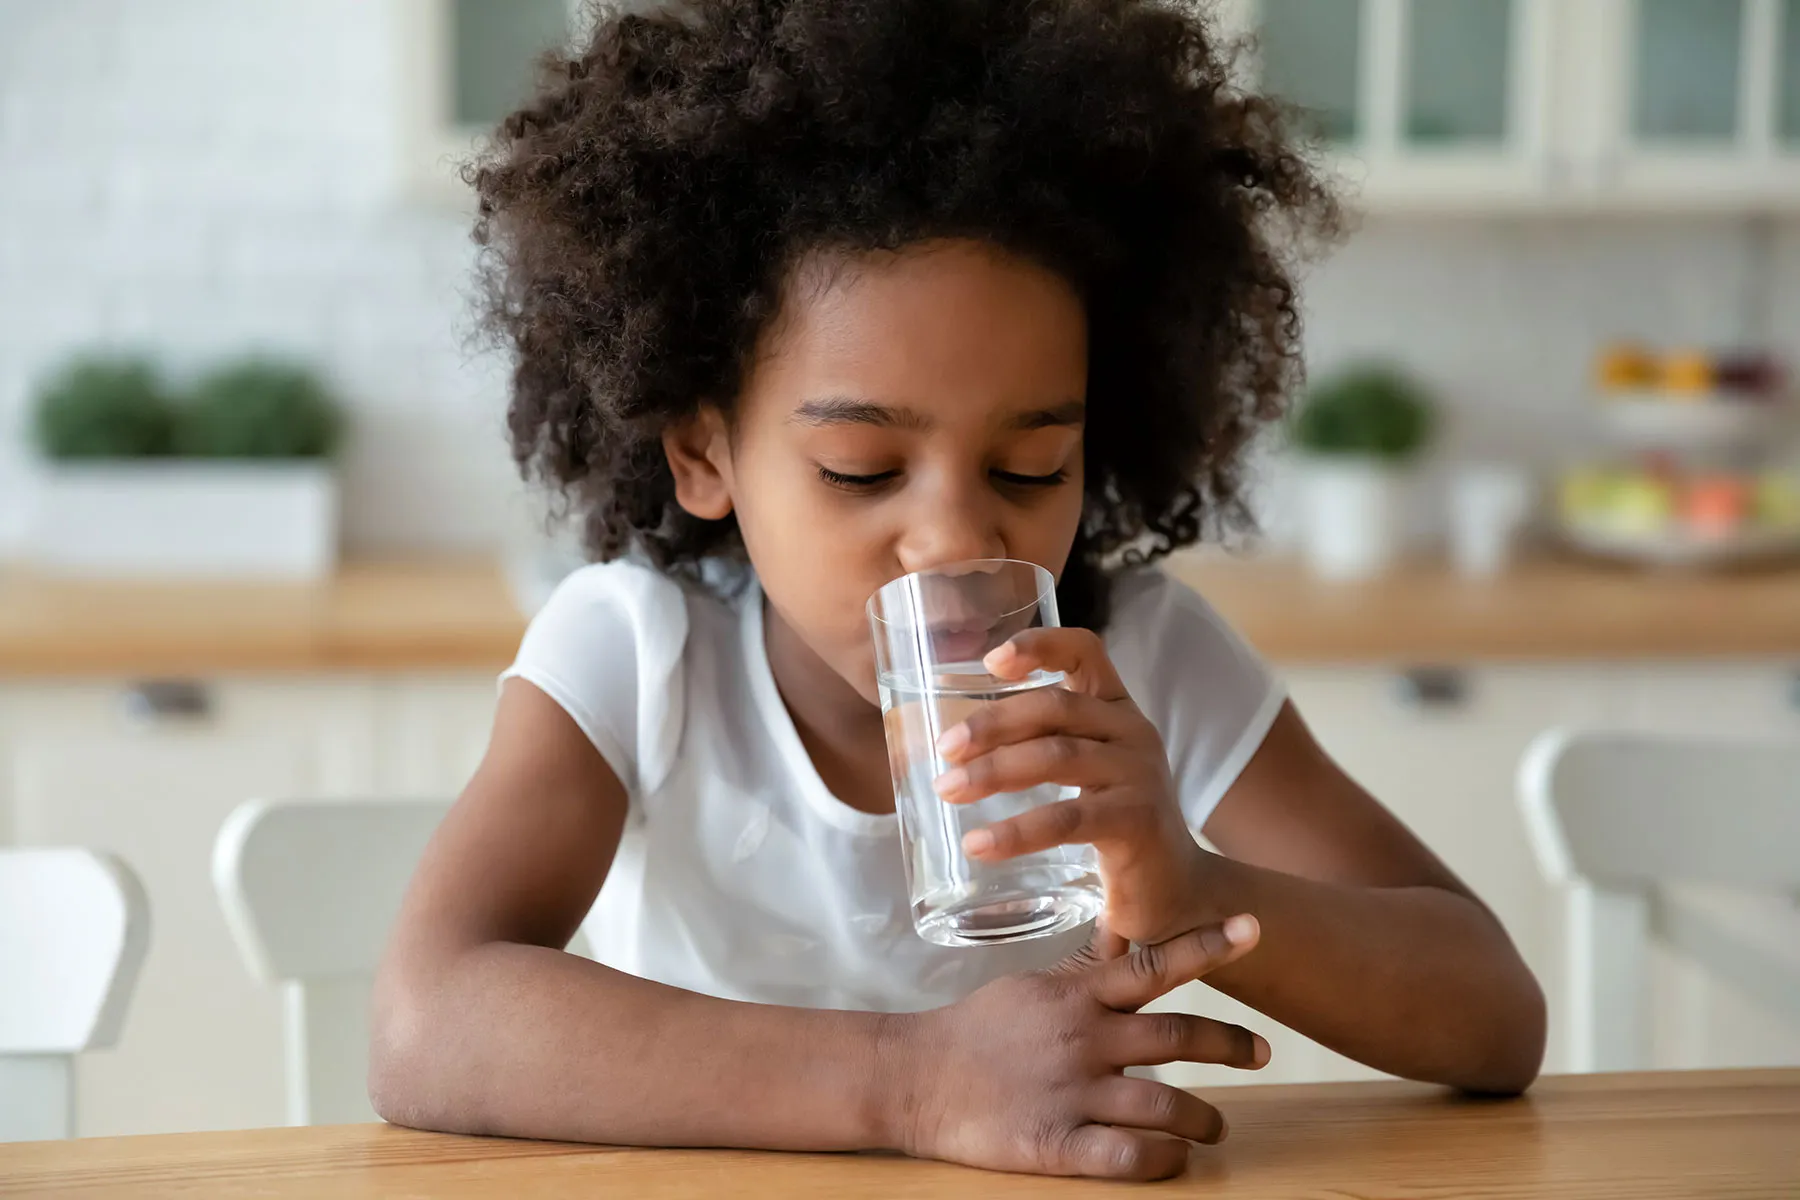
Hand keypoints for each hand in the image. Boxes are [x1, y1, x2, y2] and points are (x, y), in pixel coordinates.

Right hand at [891, 917, 1266, 1179]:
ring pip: (1164, 1104)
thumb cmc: (976, 1029)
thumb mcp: (1032, 985)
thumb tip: (1124, 935)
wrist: (914, 1077)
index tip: (1252, 928)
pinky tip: (1174, 1156)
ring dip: (1205, 1117)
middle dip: (1230, 1044)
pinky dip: (1163, 1158)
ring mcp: (1071, 1093)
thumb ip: (1084, 969)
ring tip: (1218, 1126)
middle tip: (1262, 1052)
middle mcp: (1082, 1040)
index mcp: (1076, 996)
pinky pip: (1128, 1157)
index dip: (1206, 945)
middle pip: (1177, 1037)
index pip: (1153, 964)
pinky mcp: (1055, 1143)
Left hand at [933, 627, 1206, 943]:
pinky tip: (979, 845)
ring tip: (949, 789)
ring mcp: (1140, 775)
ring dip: (994, 771)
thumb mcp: (1085, 773)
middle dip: (992, 723)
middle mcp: (1133, 732)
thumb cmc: (1116, 825)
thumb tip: (951, 750)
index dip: (1040, 645)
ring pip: (1056, 756)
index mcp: (1116, 710)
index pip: (1085, 652)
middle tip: (946, 749)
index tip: (991, 661)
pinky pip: (1066, 818)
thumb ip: (1039, 747)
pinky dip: (1017, 831)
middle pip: (1055, 707)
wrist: (1178, 891)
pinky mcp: (1138, 822)